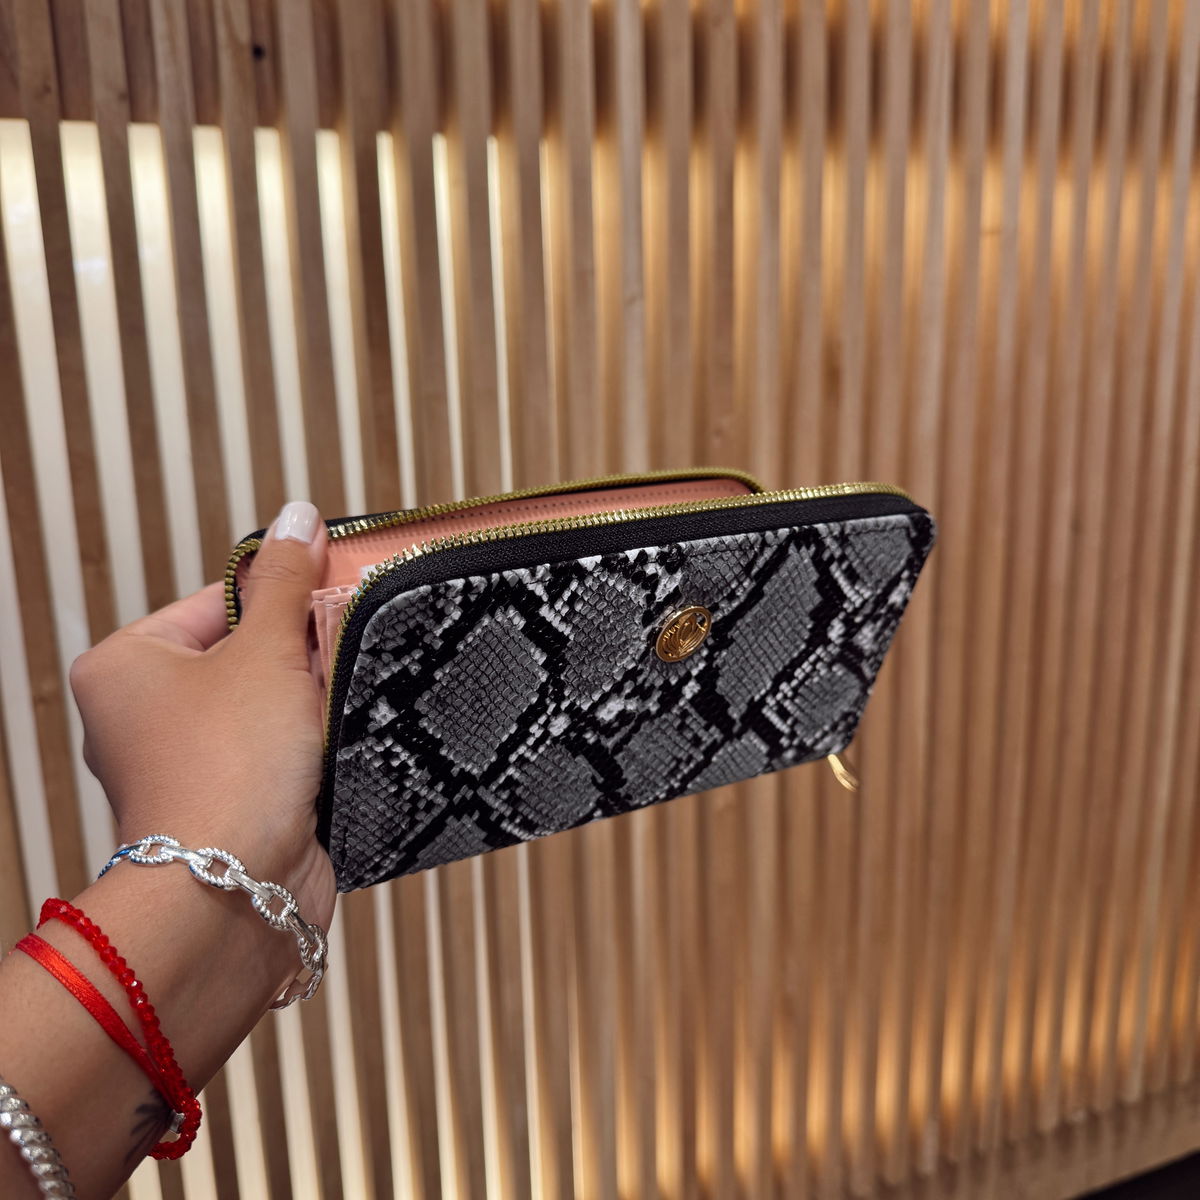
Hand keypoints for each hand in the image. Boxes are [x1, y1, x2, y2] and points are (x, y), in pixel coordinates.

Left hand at [68, 501, 335, 929]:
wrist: (238, 888)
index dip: (281, 593)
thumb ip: (286, 580)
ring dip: (315, 697)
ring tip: (347, 693)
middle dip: (304, 648)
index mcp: (128, 665)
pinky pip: (284, 749)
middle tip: (346, 642)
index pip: (217, 600)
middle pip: (247, 651)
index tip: (334, 587)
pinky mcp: (233, 799)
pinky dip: (316, 740)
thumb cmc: (227, 766)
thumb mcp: (265, 650)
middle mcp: (147, 715)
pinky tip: (345, 736)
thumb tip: (299, 517)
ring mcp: (191, 761)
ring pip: (272, 703)